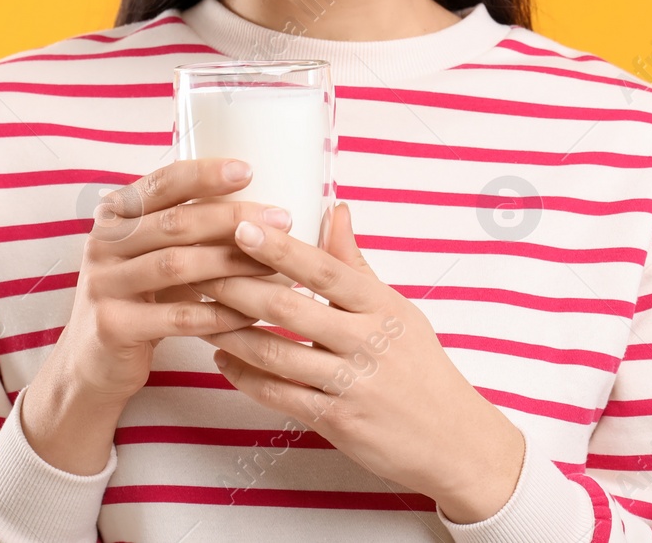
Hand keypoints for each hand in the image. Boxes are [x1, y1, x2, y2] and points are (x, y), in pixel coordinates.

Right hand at [36, 157, 292, 409]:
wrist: (90, 365)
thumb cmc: (137, 301)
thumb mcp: (148, 258)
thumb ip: (183, 232)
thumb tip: (259, 210)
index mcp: (115, 218)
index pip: (161, 184)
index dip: (203, 174)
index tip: (247, 169)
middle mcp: (102, 244)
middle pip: (175, 223)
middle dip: (232, 218)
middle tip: (281, 219)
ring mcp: (103, 285)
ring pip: (176, 266)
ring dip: (231, 263)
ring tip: (274, 266)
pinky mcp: (113, 327)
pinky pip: (176, 317)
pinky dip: (218, 314)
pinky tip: (250, 313)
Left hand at [190, 202, 526, 522]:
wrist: (454, 441)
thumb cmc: (421, 368)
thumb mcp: (397, 310)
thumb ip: (356, 264)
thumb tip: (336, 211)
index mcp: (381, 307)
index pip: (324, 269)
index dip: (280, 249)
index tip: (241, 226)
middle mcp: (367, 342)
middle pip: (290, 309)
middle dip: (237, 288)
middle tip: (198, 269)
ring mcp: (351, 383)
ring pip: (276, 354)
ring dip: (231, 333)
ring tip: (199, 313)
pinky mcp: (338, 421)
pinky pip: (279, 396)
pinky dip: (244, 377)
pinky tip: (223, 360)